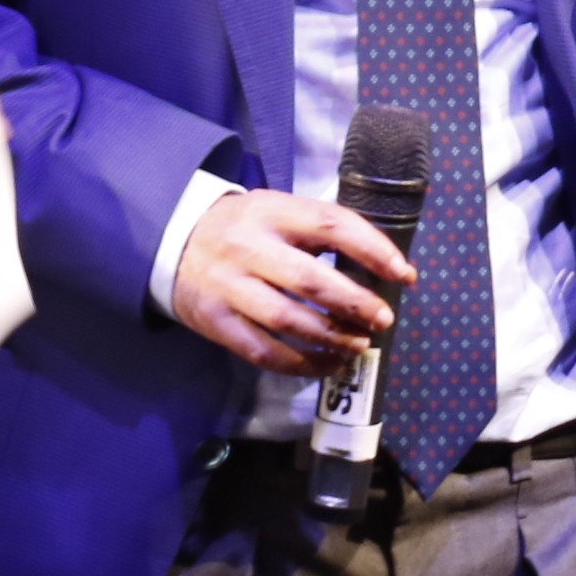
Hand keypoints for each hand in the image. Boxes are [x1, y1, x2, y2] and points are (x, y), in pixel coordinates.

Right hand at [170, 190, 412, 377]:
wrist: (172, 242)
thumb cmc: (243, 229)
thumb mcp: (277, 213)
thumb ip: (320, 232)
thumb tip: (385, 266)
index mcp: (272, 212)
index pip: (330, 224)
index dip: (372, 249)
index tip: (403, 273)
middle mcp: (248, 247)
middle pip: (309, 279)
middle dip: (354, 302)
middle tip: (383, 318)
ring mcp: (230, 287)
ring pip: (286, 320)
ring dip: (331, 337)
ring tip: (359, 344)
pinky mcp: (216, 322)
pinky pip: (264, 351)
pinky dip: (301, 363)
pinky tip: (327, 364)